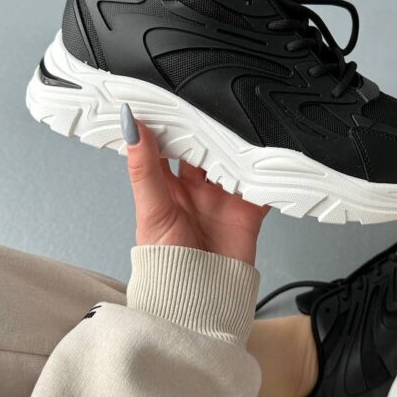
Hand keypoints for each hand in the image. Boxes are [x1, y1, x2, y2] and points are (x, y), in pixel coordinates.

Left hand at [121, 104, 267, 264]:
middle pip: (203, 147)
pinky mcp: (247, 209)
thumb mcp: (151, 210)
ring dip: (237, 146)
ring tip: (238, 126)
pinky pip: (260, 184)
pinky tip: (265, 159)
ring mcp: (221, 198)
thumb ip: (143, 167)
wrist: (199, 301)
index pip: (167, 144)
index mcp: (166, 186)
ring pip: (232, 160)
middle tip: (211, 103)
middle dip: (208, 128)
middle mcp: (194, 189)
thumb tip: (130, 127)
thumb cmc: (166, 265)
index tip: (169, 95)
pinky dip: (265, 173)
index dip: (168, 121)